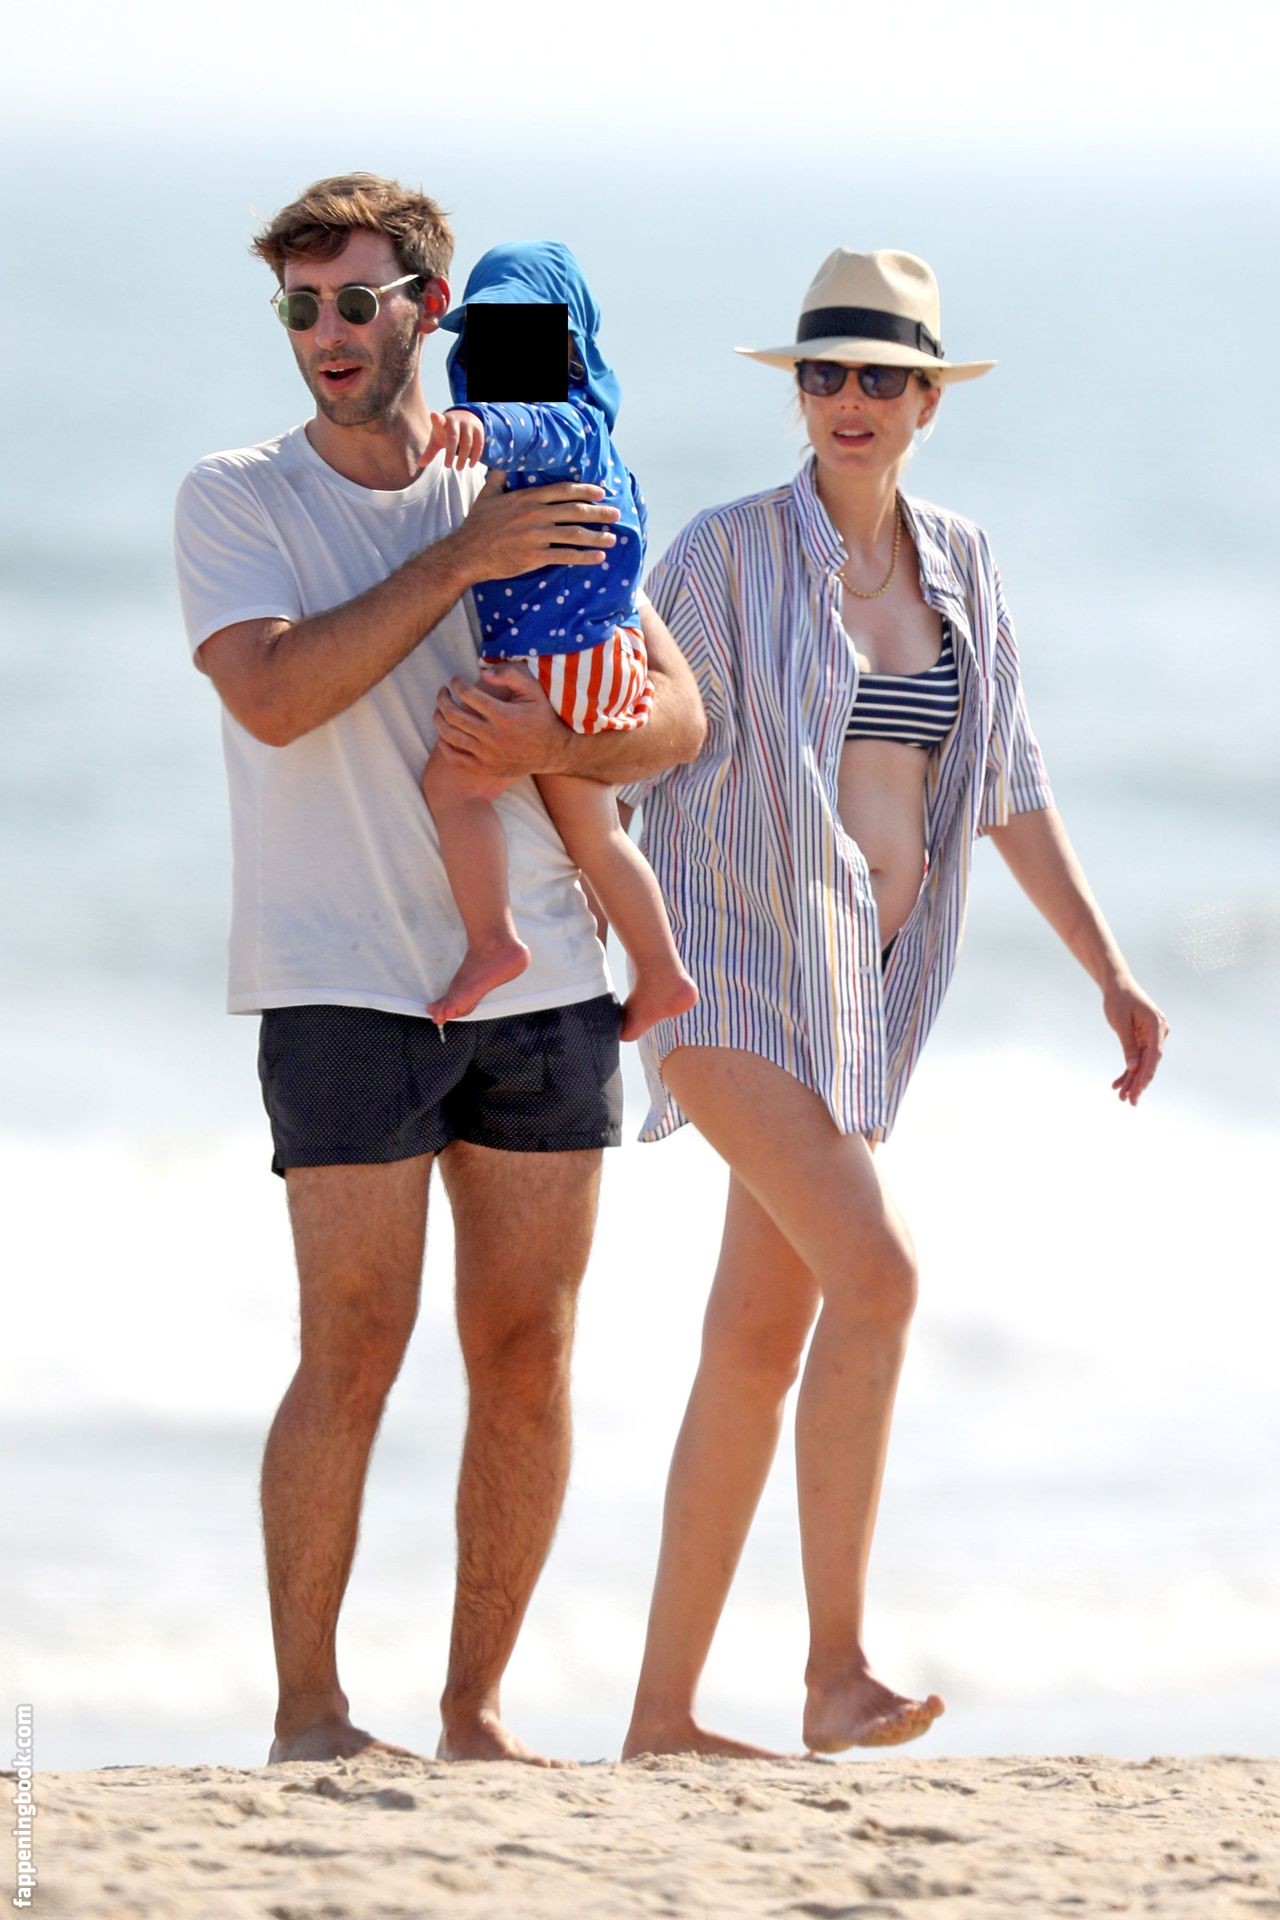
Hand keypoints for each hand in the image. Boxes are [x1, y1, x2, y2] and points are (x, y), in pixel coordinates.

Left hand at [420, 409, 484, 470]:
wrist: (466, 417)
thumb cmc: (447, 432)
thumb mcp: (437, 439)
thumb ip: (430, 451)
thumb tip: (420, 464)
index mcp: (443, 421)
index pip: (439, 420)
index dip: (436, 419)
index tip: (434, 416)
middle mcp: (456, 421)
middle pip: (453, 437)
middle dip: (450, 453)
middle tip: (447, 467)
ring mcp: (468, 425)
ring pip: (467, 442)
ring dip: (463, 457)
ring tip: (458, 468)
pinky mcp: (479, 430)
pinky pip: (478, 444)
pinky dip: (475, 456)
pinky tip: (471, 465)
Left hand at [434, 662, 573, 779]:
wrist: (554, 752)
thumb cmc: (542, 716)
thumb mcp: (533, 690)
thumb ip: (510, 675)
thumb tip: (483, 673)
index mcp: (503, 715)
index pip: (468, 695)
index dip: (457, 684)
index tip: (456, 680)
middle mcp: (493, 736)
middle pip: (452, 715)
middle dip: (442, 698)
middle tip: (443, 691)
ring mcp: (487, 755)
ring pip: (449, 736)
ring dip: (438, 719)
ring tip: (439, 710)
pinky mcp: (485, 768)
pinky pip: (455, 758)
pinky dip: (444, 744)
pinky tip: (444, 734)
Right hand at [443, 469, 618, 587]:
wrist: (467, 553)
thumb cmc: (477, 525)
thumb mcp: (487, 494)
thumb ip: (499, 477)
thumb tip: (501, 461)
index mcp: (527, 498)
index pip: (563, 491)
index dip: (585, 490)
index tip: (601, 492)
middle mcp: (535, 514)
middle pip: (574, 511)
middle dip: (599, 512)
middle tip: (616, 514)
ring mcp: (535, 536)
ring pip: (574, 534)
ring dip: (596, 536)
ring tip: (612, 539)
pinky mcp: (534, 556)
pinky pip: (565, 556)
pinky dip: (584, 557)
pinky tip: (598, 558)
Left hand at [1102, 975, 1168, 1104]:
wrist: (1117, 985)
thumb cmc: (1119, 998)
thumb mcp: (1120, 1021)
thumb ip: (1128, 1044)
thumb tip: (1133, 1067)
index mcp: (1157, 1026)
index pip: (1154, 1055)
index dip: (1146, 1074)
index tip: (1139, 1089)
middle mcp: (1158, 1033)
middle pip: (1150, 1062)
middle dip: (1139, 1083)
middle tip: (1130, 1102)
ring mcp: (1152, 1037)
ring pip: (1143, 1063)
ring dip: (1133, 1081)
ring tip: (1122, 1098)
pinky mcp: (1143, 1040)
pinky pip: (1136, 1058)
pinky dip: (1128, 1071)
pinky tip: (1119, 1084)